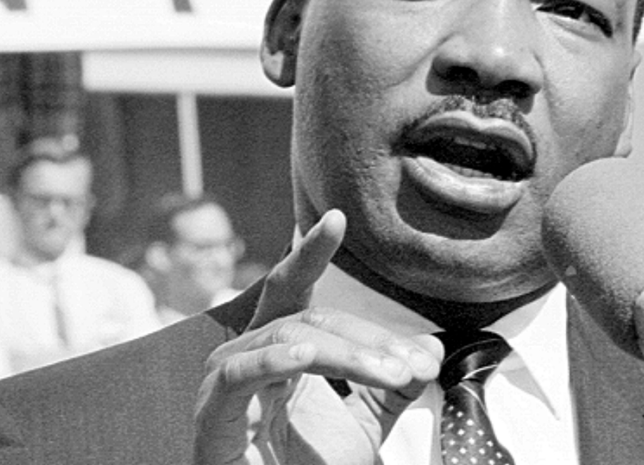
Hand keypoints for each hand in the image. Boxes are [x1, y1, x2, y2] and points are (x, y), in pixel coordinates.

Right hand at [193, 210, 441, 464]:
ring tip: (393, 375)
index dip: (311, 253)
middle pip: (307, 317)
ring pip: (287, 340)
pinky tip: (306, 355)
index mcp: (276, 351)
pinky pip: (237, 376)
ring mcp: (224, 383)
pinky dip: (272, 362)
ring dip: (348, 355)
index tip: (335, 218)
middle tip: (416, 364)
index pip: (294, 290)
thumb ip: (390, 385)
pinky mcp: (212, 415)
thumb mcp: (362, 425)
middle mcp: (247, 357)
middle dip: (368, 337)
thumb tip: (431, 349)